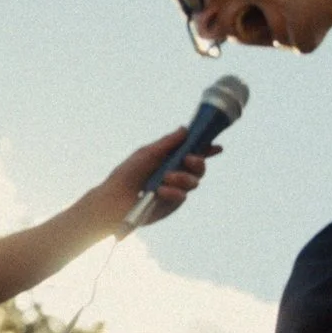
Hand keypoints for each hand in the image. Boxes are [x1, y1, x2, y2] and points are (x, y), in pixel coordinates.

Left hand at [101, 128, 218, 228]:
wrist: (115, 199)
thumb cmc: (128, 173)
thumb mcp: (147, 153)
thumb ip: (168, 143)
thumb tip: (185, 129)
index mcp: (171, 158)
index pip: (193, 152)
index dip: (207, 149)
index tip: (216, 146)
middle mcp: (176, 173)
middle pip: (199, 167)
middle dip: (198, 161)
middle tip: (188, 159)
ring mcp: (176, 189)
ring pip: (194, 181)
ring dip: (182, 177)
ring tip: (166, 177)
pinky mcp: (172, 203)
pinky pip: (182, 196)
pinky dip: (172, 191)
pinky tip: (160, 191)